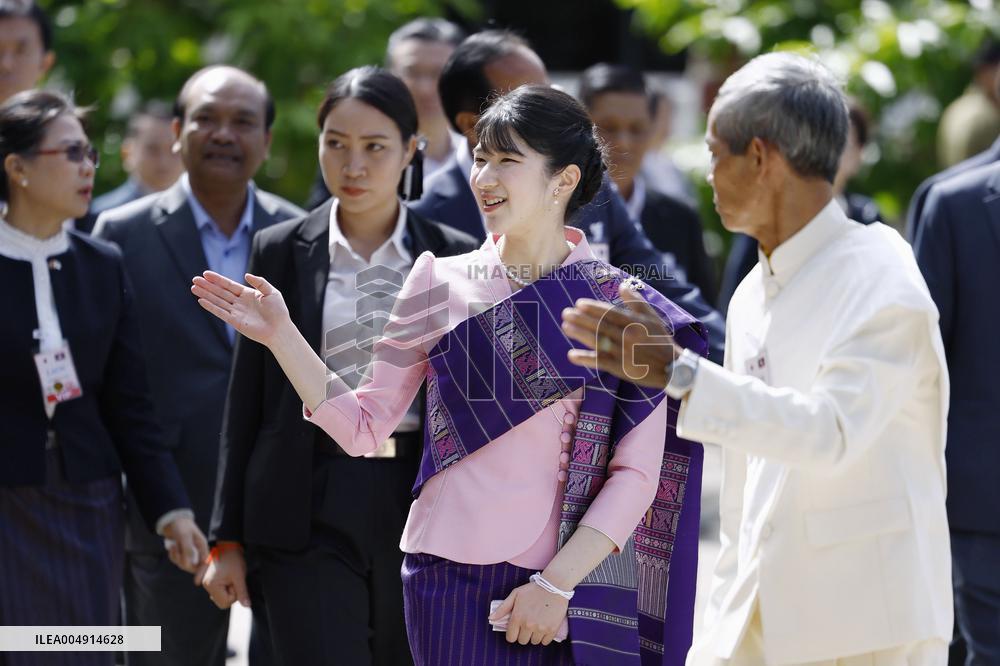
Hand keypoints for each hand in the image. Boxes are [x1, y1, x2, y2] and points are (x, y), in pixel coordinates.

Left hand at [161, 516, 207, 573]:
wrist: (172, 521)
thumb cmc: (181, 527)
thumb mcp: (184, 537)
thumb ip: (187, 550)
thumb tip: (188, 564)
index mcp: (202, 546)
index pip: (205, 563)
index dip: (201, 572)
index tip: (197, 582)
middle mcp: (197, 551)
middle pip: (193, 566)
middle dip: (182, 561)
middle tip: (175, 551)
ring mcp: (189, 553)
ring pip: (184, 564)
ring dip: (176, 557)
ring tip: (173, 546)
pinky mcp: (182, 553)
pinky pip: (177, 561)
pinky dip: (173, 556)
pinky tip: (172, 548)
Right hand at [191, 271, 289, 346]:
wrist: (280, 329)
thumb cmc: (278, 311)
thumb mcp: (271, 292)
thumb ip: (260, 282)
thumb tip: (246, 275)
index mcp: (247, 294)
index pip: (229, 285)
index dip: (217, 279)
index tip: (206, 273)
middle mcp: (239, 302)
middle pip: (220, 292)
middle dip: (207, 286)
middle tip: (194, 279)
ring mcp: (236, 312)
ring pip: (218, 301)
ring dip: (206, 294)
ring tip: (193, 287)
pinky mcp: (235, 322)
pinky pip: (221, 312)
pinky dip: (211, 307)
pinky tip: (201, 300)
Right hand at [201, 544, 250, 609]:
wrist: (228, 546)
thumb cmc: (233, 559)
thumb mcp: (240, 576)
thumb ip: (242, 592)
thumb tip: (247, 606)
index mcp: (211, 585)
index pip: (225, 603)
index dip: (234, 595)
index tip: (235, 582)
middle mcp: (206, 585)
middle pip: (222, 601)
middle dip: (231, 593)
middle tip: (233, 580)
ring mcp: (206, 583)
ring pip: (221, 597)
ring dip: (228, 589)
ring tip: (230, 577)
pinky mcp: (209, 581)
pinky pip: (219, 591)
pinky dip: (225, 587)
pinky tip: (227, 578)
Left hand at [489, 582, 567, 645]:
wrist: (554, 585)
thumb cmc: (533, 589)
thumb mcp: (515, 595)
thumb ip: (502, 608)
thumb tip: (490, 619)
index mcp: (517, 617)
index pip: (511, 638)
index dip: (513, 633)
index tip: (517, 628)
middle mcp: (528, 625)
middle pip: (522, 641)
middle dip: (524, 634)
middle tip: (528, 624)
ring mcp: (540, 628)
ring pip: (534, 642)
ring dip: (534, 635)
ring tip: (537, 623)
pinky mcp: (552, 630)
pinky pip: (545, 642)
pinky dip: (544, 637)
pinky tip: (545, 626)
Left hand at [561, 284, 680, 388]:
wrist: (672, 368)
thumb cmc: (661, 340)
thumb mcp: (653, 317)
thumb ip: (636, 301)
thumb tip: (622, 285)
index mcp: (635, 323)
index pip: (610, 313)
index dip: (593, 308)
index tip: (579, 303)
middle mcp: (627, 336)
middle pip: (600, 326)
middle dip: (581, 319)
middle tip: (566, 313)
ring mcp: (622, 353)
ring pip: (597, 341)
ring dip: (580, 334)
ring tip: (565, 326)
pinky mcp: (620, 368)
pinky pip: (599, 362)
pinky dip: (585, 359)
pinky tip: (571, 355)